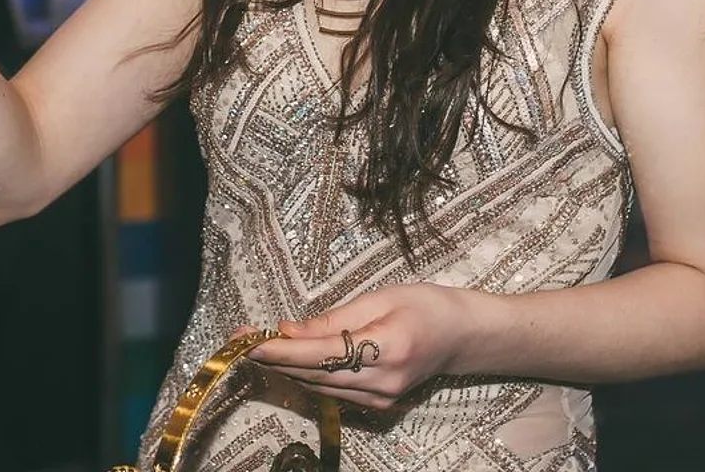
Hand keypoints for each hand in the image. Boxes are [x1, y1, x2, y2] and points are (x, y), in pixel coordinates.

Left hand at [248, 283, 478, 408]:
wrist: (463, 336)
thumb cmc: (426, 306)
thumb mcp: (380, 298)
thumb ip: (333, 319)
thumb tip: (288, 330)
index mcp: (386, 349)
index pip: (319, 354)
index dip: (279, 350)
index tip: (246, 342)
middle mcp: (382, 383)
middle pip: (313, 375)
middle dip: (274, 357)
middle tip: (242, 337)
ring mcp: (380, 400)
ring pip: (318, 387)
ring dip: (287, 367)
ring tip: (260, 344)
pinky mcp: (378, 406)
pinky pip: (332, 392)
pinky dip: (309, 375)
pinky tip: (295, 358)